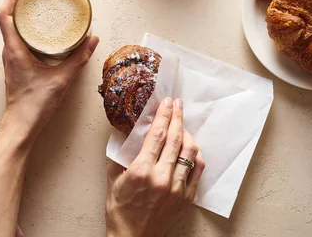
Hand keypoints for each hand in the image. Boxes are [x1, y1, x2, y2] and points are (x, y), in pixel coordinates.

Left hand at [0, 0, 98, 139]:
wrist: (21, 126)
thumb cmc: (35, 105)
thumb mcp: (61, 80)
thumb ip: (78, 59)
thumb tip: (93, 40)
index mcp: (14, 49)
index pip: (5, 14)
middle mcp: (9, 50)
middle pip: (8, 16)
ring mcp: (11, 57)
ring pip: (12, 27)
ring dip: (23, 12)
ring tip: (40, 2)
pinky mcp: (16, 63)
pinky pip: (17, 37)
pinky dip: (27, 27)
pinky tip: (42, 28)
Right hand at [105, 98, 204, 236]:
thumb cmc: (120, 210)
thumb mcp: (113, 178)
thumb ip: (119, 153)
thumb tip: (125, 131)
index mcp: (141, 171)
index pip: (157, 135)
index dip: (164, 115)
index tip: (167, 102)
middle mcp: (161, 178)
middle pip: (176, 139)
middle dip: (178, 117)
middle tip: (177, 104)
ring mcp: (176, 188)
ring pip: (190, 152)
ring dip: (188, 134)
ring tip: (182, 125)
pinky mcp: (186, 197)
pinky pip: (198, 169)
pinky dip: (196, 154)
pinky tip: (191, 147)